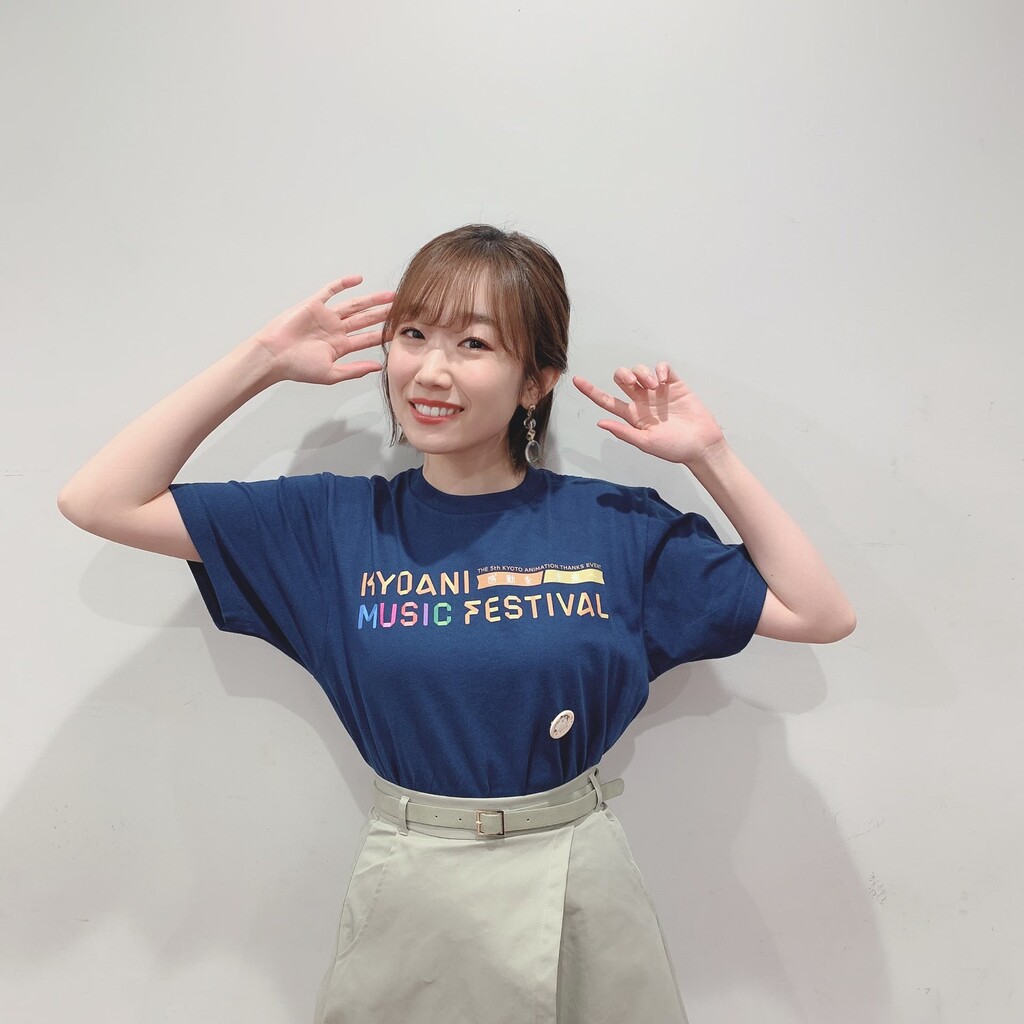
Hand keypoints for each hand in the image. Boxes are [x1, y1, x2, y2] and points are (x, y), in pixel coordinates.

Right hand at [250, 275, 394, 384]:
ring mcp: (326, 316)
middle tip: (403, 309)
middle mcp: (335, 330)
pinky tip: (358, 279)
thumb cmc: (297, 367)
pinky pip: (331, 290)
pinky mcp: (314, 304)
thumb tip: (378, 368)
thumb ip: (355, 370)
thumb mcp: (331, 374)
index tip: (402, 331)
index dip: (384, 335)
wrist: (273, 355)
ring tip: (390, 296)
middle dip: (384, 315)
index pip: (367, 339)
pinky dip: (343, 284)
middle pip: (365, 320)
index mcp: (339, 346)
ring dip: (371, 300)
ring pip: (354, 305)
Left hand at [572, 362, 725, 465]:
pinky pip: (663, 368)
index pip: (607, 401)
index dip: (591, 391)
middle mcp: (642, 401)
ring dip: (643, 373)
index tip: (576, 380)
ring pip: (640, 370)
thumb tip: (601, 423)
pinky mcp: (675, 385)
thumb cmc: (674, 448)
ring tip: (654, 385)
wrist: (701, 445)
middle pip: (622, 379)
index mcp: (632, 416)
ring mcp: (658, 392)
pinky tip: (663, 379)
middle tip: (634, 384)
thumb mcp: (646, 443)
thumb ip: (624, 432)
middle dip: (624, 376)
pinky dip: (660, 368)